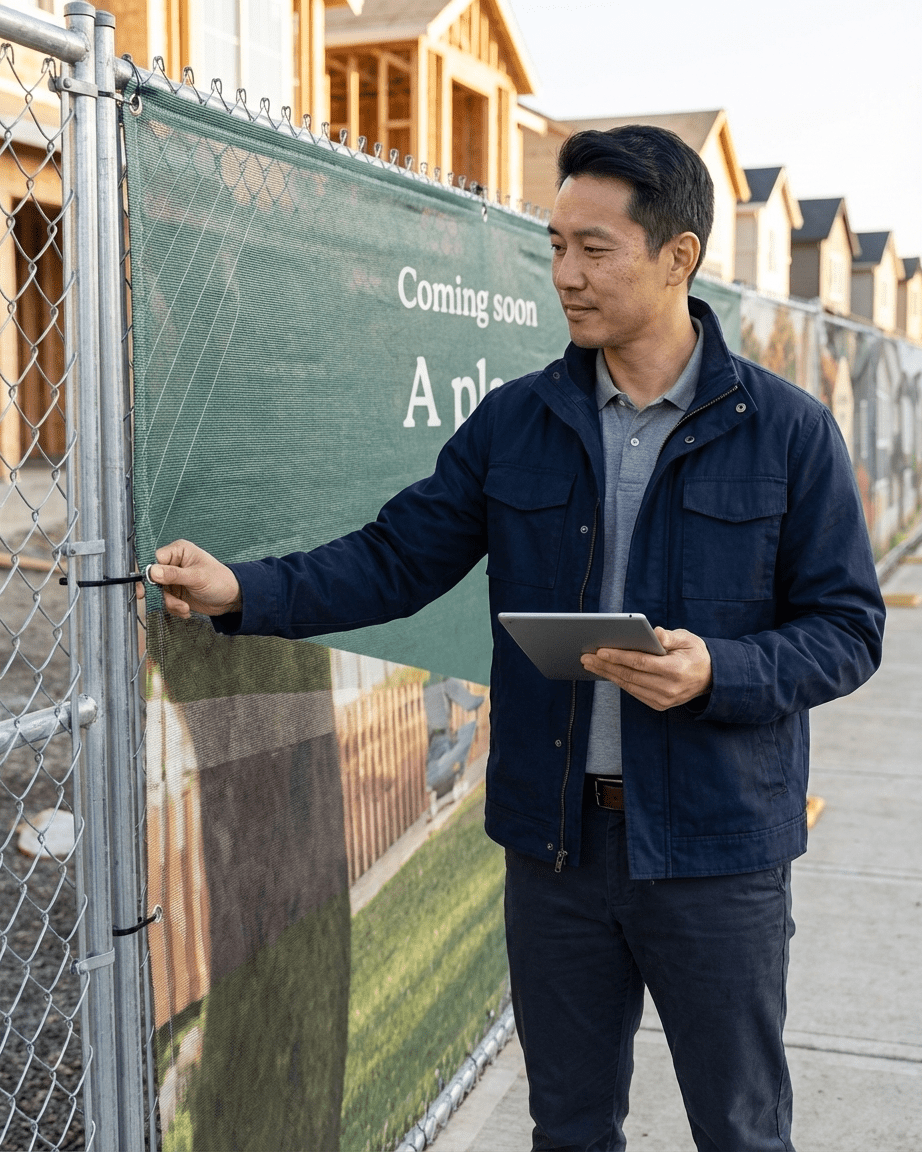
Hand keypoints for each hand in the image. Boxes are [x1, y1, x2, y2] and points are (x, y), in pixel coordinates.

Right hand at [146, 539, 241, 618]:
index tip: (153, 583)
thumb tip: (152, 572)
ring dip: (171, 603)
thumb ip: (174, 575)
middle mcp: (174, 563)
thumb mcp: (197, 577)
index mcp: (179, 551)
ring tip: (185, 607)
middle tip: (164, 600)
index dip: (152, 571)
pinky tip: (187, 610)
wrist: (231, 599)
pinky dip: (175, 608)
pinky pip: (166, 601)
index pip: (155, 558)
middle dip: (160, 592)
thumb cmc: (220, 581)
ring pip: (158, 592)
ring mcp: (174, 579)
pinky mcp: (175, 592)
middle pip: (153, 577)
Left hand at [580, 627, 711, 711]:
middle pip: (630, 676)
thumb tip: (655, 633)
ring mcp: (664, 699)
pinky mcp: (659, 705)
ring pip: (629, 686)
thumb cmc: (696, 654)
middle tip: (586, 657)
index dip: (619, 657)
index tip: (600, 651)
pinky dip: (619, 681)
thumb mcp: (688, 639)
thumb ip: (671, 636)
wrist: (710, 678)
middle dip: (605, 666)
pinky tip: (606, 672)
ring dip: (607, 675)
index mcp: (676, 669)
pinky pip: (634, 692)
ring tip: (591, 664)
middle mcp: (669, 688)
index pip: (641, 663)